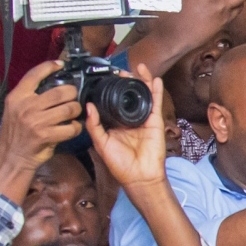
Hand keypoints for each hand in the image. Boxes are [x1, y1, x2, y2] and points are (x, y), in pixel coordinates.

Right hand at [0, 60, 83, 171]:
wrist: (11, 157)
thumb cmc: (15, 133)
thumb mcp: (14, 110)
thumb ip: (28, 97)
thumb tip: (51, 84)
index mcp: (17, 97)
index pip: (34, 74)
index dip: (50, 66)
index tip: (60, 65)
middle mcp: (26, 106)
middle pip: (59, 91)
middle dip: (72, 93)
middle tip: (73, 97)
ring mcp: (36, 121)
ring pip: (68, 109)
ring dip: (76, 110)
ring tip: (74, 113)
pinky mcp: (45, 135)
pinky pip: (70, 128)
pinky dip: (75, 128)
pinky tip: (73, 128)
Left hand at [87, 64, 165, 190]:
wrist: (139, 176)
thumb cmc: (120, 165)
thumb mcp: (101, 144)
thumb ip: (93, 125)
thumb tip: (89, 106)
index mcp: (116, 124)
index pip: (114, 102)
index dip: (112, 90)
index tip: (107, 78)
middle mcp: (129, 119)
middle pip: (129, 95)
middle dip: (126, 82)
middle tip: (120, 72)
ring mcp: (143, 119)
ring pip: (143, 95)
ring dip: (142, 81)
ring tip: (138, 68)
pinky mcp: (155, 121)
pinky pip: (155, 103)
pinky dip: (156, 90)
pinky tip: (155, 79)